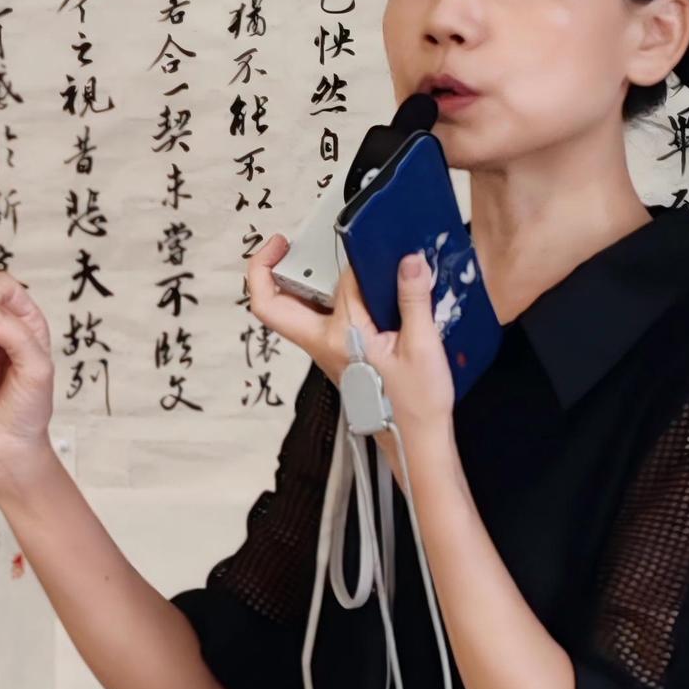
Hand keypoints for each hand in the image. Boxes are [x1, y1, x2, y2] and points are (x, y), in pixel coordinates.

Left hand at [247, 235, 454, 450]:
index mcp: (340, 339)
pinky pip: (313, 323)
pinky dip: (315, 300)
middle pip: (272, 307)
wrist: (415, 444)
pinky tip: (337, 289)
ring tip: (299, 258)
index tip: (374, 246)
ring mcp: (326, 353)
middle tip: (280, 244)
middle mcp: (323, 346)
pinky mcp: (336, 357)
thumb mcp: (423, 346)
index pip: (341, 283)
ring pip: (289, 315)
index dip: (358, 260)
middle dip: (265, 270)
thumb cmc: (415, 407)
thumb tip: (408, 263)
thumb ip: (413, 299)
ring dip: (288, 285)